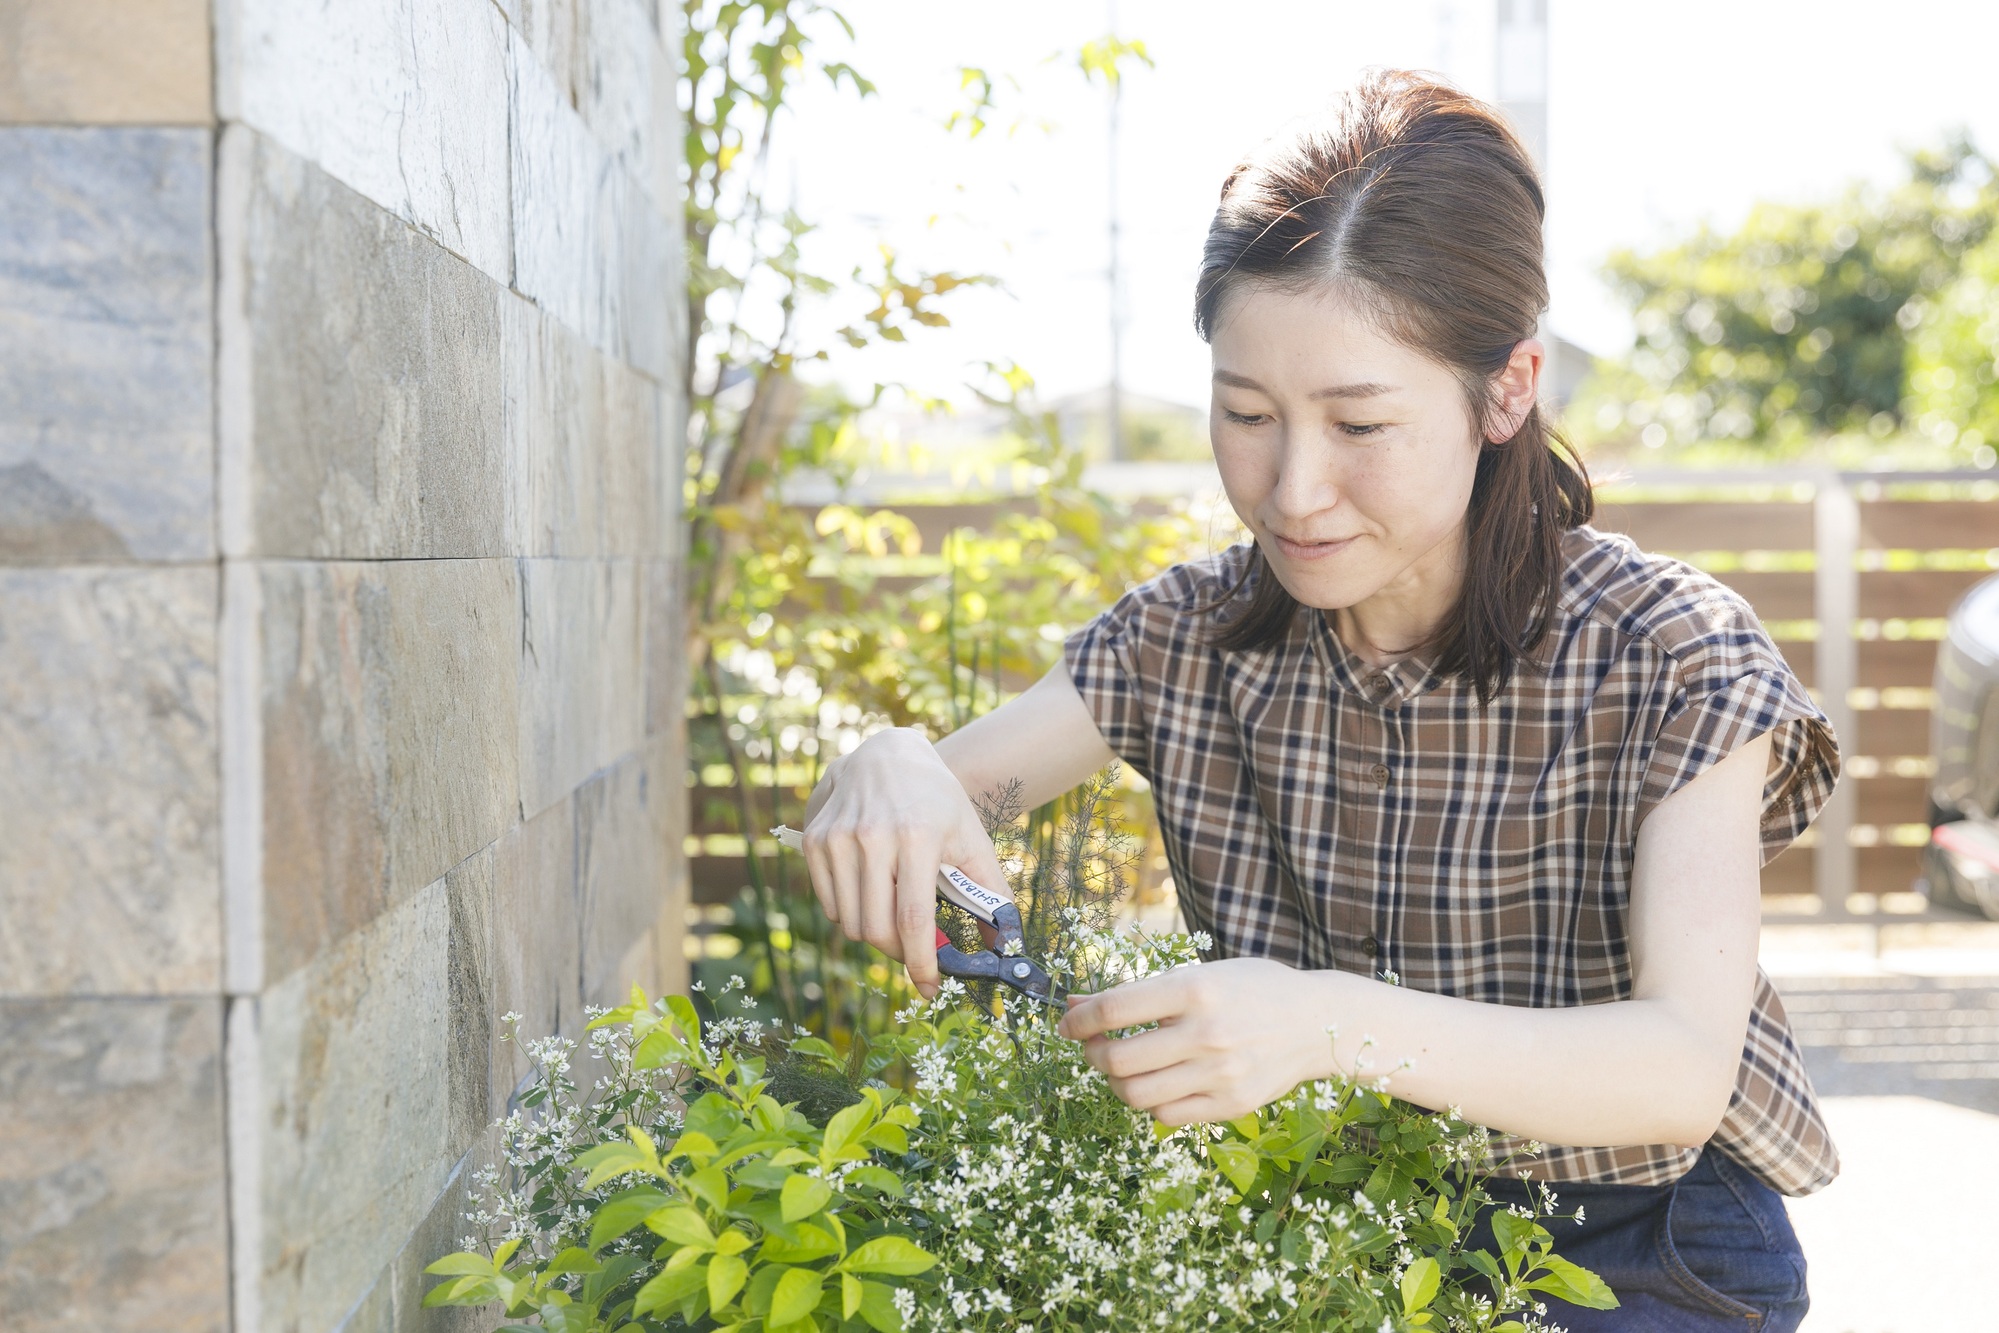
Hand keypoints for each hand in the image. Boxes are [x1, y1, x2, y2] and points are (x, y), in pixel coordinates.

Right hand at [800, 728, 1011, 998]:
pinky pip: (830, 906)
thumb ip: (992, 893)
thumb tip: (1007, 948)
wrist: (888, 755)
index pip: (912, 918)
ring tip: (896, 912)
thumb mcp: (971, 838)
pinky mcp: (815, 841)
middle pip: (877, 929)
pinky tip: (872, 891)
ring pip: (850, 923)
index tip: (929, 989)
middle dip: (899, 953)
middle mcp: (872, 836)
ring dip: (876, 934)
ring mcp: (838, 838)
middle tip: (917, 950)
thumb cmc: (937, 801)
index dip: (921, 962)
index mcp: (917, 836)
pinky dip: (852, 914)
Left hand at [1056, 958, 1335, 1125]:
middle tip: (1094, 1046)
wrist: (1314, 1023)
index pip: (1114, 1009)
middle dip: (1092, 1053)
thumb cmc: (1249, 990)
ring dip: (1114, 1082)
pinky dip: (1148, 1102)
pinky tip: (1156, 1083)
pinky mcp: (1230, 1105)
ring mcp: (1220, 1074)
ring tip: (1121, 1068)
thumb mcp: (1197, 975)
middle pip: (1117, 1059)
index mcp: (1195, 990)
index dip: (1078, 1019)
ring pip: (1134, 1094)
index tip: (1067, 1022)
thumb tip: (1075, 1002)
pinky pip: (1165, 1116)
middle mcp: (1206, 1033)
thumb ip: (1137, 991)